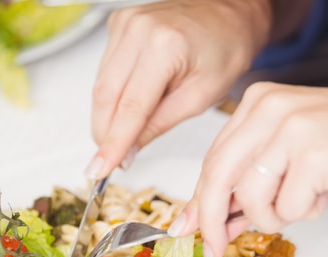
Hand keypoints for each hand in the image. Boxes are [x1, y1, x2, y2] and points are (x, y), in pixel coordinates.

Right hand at [85, 0, 272, 178]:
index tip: (99, 169)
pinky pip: (105, 72)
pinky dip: (111, 97)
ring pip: (100, 86)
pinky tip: (127, 108)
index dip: (113, 143)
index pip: (129, 107)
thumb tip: (127, 150)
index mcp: (164, 46)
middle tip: (111, 161)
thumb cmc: (226, 48)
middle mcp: (138, 30)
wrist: (228, 13)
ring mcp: (125, 24)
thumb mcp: (200, 97)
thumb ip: (159, 124)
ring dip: (107, 118)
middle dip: (106, 135)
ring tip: (123, 137)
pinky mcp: (119, 26)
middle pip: (105, 96)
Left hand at [170, 82, 327, 256]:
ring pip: (251, 197)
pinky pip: (289, 207)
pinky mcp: (315, 154)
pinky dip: (305, 212)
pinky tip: (324, 193)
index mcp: (257, 102)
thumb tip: (208, 222)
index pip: (214, 159)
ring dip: (273, 216)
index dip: (200, 200)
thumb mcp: (287, 154)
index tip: (189, 228)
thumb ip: (247, 181)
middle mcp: (269, 107)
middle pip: (219, 176)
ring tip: (301, 203)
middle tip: (215, 248)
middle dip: (213, 221)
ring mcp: (292, 128)